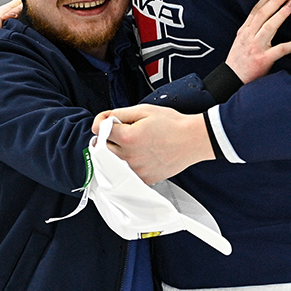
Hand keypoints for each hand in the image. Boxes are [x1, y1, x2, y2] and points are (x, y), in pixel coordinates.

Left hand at [92, 105, 213, 184]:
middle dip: (106, 138)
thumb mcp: (144, 110)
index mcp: (128, 138)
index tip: (108, 121)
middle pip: (102, 148)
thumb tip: (104, 119)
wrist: (192, 140)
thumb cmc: (172, 124)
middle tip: (120, 132)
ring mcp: (136, 170)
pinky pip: (126, 173)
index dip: (101, 121)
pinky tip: (139, 155)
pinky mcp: (144, 179)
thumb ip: (120, 113)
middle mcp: (129, 157)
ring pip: (112, 163)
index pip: (98, 130)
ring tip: (131, 144)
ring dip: (115, 152)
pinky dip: (127, 164)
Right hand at [225, 0, 290, 82]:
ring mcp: (256, 47)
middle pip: (262, 14)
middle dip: (275, 0)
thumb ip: (252, 30)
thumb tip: (267, 18)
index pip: (255, 10)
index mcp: (244, 31)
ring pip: (270, 26)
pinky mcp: (264, 59)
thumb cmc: (238, 61)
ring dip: (281, 14)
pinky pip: (281, 49)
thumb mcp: (240, 41)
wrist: (231, 80)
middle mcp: (249, 36)